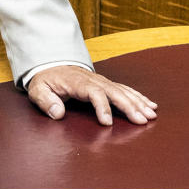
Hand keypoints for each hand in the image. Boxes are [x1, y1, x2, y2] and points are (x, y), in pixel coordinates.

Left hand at [26, 65, 157, 125]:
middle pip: (114, 92)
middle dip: (129, 106)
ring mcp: (102, 81)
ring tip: (151, 115)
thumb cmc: (46, 81)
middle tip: (142, 120)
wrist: (51, 65)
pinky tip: (151, 105)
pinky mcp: (106, 84)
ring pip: (123, 91)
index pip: (93, 93)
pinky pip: (125, 89)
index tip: (107, 122)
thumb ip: (45, 101)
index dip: (102, 107)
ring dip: (138, 103)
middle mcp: (93, 80)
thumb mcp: (38, 90)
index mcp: (77, 82)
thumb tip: (57, 113)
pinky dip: (139, 97)